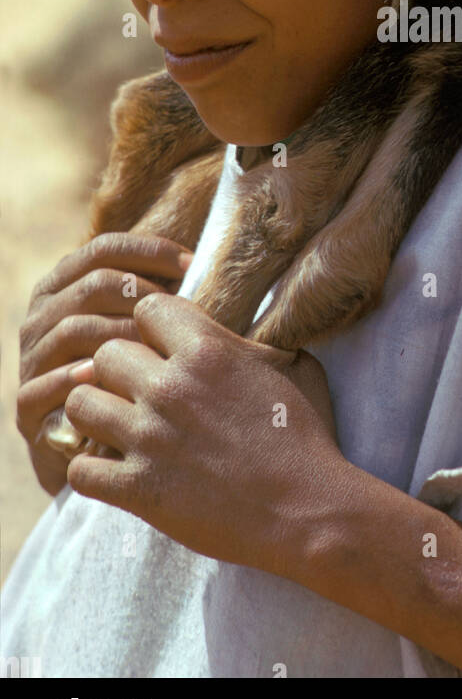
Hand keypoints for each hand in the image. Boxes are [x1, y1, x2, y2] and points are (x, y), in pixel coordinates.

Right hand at [17, 234, 193, 494]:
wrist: (99, 449)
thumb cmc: (133, 377)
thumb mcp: (142, 329)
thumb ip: (157, 297)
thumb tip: (197, 265)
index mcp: (66, 286)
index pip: (103, 249)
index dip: (149, 250)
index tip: (192, 263)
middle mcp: (42, 317)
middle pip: (91, 285)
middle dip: (141, 294)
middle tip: (178, 315)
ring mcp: (31, 360)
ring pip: (72, 329)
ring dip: (121, 336)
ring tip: (157, 349)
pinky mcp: (27, 406)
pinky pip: (45, 384)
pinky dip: (80, 379)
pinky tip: (112, 380)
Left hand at [64, 293, 345, 580]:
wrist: (308, 510)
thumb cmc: (305, 436)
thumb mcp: (294, 366)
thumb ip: (254, 340)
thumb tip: (239, 325)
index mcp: (208, 350)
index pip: (147, 308)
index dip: (155, 327)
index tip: (166, 349)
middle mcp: (170, 387)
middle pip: (106, 353)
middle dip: (121, 370)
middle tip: (139, 393)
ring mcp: (150, 439)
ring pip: (81, 403)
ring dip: (98, 414)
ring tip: (117, 428)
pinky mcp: (139, 489)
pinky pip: (79, 469)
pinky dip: (92, 471)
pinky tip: (116, 471)